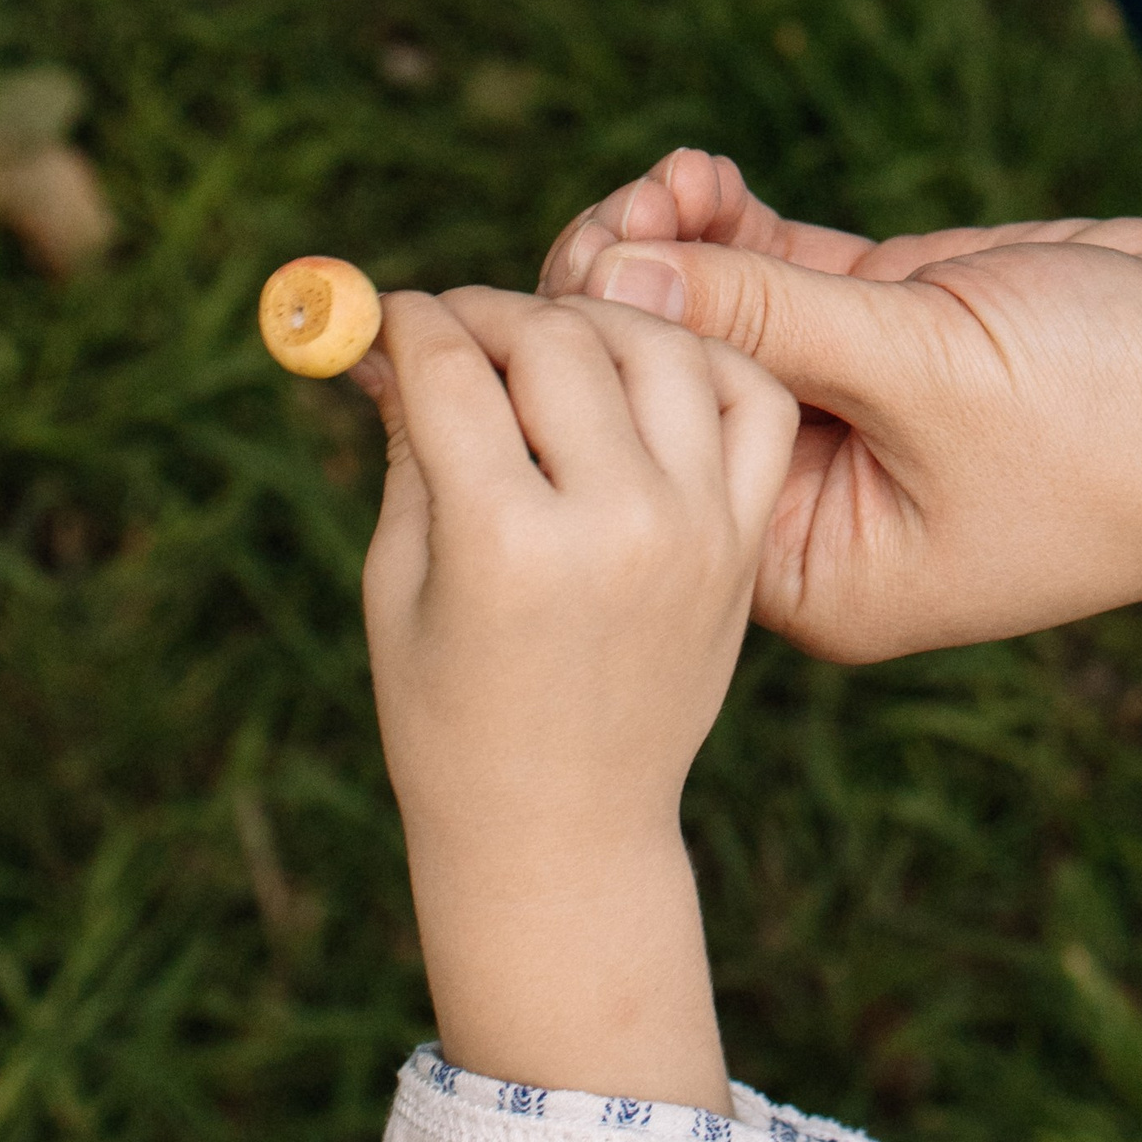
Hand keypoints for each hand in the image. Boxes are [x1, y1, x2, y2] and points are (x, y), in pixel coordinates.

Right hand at [354, 286, 797, 1110]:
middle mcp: (617, 527)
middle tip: (460, 329)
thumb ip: (408, 450)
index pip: (454, 369)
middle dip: (493, 311)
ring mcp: (697, 532)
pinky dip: (703, 363)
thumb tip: (390, 338)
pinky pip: (751, 402)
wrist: (566, 830)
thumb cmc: (450, 715)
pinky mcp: (745, 544)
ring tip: (549, 347)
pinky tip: (644, 377)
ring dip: (596, 319)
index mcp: (507, 546)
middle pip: (557, 338)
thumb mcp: (400, 583)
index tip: (392, 318)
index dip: (409, 321)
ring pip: (661, 346)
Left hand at [539, 149, 1141, 656]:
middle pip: (670, 389)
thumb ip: (763, 316)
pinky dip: (731, 223)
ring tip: (677, 173)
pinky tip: (702, 171)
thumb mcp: (927, 367)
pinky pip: (776, 276)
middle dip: (627, 288)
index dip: (595, 368)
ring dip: (677, 238)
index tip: (563, 274)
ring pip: (715, 317)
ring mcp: (856, 411)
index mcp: (817, 570)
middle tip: (620, 204)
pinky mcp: (896, 328)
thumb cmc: (1128, 420)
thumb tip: (605, 268)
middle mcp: (821, 503)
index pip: (659, 464)